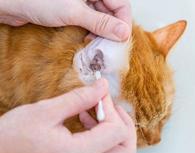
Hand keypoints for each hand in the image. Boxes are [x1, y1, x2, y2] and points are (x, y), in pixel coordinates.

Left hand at [0, 0, 131, 40]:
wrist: (14, 3)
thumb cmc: (39, 1)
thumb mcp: (74, 13)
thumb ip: (101, 23)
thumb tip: (124, 33)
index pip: (121, 4)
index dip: (124, 23)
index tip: (122, 40)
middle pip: (113, 12)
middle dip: (112, 30)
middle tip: (109, 47)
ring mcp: (84, 1)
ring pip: (103, 18)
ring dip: (102, 33)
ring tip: (98, 46)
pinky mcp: (76, 9)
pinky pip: (92, 21)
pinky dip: (93, 32)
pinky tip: (89, 40)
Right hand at [0, 79, 135, 152]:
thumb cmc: (13, 134)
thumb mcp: (47, 110)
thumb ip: (80, 98)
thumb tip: (103, 86)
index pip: (116, 133)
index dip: (112, 109)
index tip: (100, 94)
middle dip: (125, 126)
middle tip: (110, 107)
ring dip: (115, 131)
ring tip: (95, 112)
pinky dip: (104, 138)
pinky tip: (87, 121)